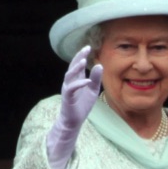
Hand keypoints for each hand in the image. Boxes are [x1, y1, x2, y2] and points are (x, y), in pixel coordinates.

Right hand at [46, 46, 101, 168]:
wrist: (74, 121)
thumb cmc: (82, 105)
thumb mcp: (92, 90)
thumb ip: (96, 79)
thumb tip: (99, 65)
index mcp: (76, 79)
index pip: (78, 65)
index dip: (81, 55)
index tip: (88, 47)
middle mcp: (70, 82)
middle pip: (72, 66)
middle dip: (78, 57)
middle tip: (85, 49)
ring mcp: (68, 89)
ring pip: (69, 75)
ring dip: (76, 67)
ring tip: (83, 60)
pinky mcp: (67, 97)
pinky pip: (72, 88)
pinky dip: (79, 83)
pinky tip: (87, 80)